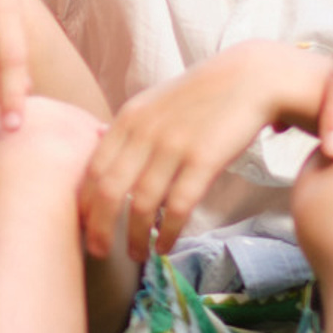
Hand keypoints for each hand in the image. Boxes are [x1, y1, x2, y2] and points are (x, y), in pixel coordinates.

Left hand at [77, 49, 293, 261]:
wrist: (251, 77)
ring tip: (136, 255)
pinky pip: (177, 206)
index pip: (92, 168)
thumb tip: (108, 166)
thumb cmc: (202, 96)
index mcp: (127, 120)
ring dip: (135, 236)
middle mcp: (143, 134)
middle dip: (98, 227)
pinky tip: (166, 246)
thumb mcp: (155, 104)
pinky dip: (168, 232)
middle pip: (107, 191)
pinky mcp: (203, 160)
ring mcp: (172, 147)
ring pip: (140, 204)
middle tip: (98, 252)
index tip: (81, 224)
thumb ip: (130, 132)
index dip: (83, 201)